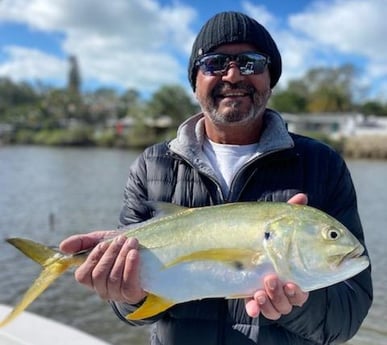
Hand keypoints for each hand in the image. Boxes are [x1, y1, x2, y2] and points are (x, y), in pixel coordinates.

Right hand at [59, 231, 146, 303]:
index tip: (104, 243)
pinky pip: (128, 283)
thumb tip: (62, 247)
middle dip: (111, 254)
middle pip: (100, 274)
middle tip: (122, 239)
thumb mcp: (100, 241)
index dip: (93, 258)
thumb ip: (81, 242)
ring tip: (131, 242)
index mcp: (91, 279)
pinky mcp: (131, 294)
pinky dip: (131, 266)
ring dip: (123, 256)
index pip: (83, 275)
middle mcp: (101, 289)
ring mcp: (116, 294)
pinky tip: (135, 253)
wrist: (144, 255)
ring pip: (114, 277)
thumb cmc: (118, 249)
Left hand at [244, 193, 308, 318]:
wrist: (244, 244)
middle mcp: (285, 287)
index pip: (304, 289)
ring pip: (276, 308)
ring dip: (270, 301)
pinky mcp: (254, 295)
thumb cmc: (272, 236)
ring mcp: (269, 293)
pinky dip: (255, 309)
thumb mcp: (280, 226)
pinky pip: (257, 310)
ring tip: (259, 290)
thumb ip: (291, 213)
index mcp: (296, 274)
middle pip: (291, 302)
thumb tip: (302, 196)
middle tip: (271, 279)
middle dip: (282, 295)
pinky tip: (251, 304)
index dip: (299, 291)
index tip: (292, 283)